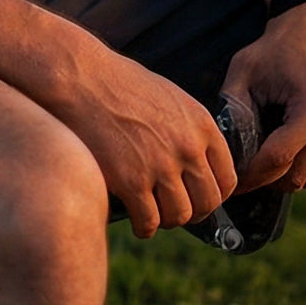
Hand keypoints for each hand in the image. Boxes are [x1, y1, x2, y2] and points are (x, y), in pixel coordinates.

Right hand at [53, 51, 237, 239]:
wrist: (79, 77)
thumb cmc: (115, 81)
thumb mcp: (166, 96)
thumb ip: (185, 127)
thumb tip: (190, 156)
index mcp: (201, 125)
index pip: (226, 178)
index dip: (213, 194)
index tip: (197, 198)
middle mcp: (187, 148)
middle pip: (207, 202)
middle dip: (192, 211)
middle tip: (174, 211)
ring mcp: (160, 166)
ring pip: (179, 215)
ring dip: (167, 220)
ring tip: (152, 215)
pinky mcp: (130, 181)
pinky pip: (148, 220)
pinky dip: (144, 227)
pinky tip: (136, 221)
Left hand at [220, 0, 305, 193]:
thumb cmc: (279, 46)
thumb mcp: (245, 69)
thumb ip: (232, 108)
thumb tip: (222, 147)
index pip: (278, 159)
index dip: (249, 175)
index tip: (230, 180)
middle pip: (296, 176)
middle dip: (265, 177)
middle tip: (242, 166)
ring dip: (288, 176)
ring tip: (266, 154)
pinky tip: (293, 154)